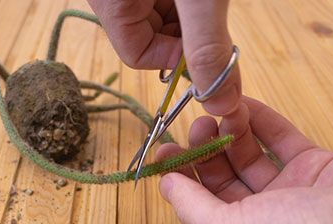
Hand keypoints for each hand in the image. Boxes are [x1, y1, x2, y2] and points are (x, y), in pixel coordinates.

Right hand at [87, 0, 241, 115]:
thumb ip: (208, 48)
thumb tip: (222, 104)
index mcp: (110, 3)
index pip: (138, 55)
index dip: (177, 59)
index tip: (204, 46)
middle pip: (152, 37)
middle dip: (187, 37)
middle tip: (210, 15)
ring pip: (164, 18)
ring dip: (192, 18)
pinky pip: (169, 1)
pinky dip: (189, 3)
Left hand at [156, 96, 332, 223]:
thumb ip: (194, 209)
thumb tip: (167, 186)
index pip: (198, 215)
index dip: (179, 183)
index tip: (165, 152)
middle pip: (222, 186)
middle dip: (203, 155)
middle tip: (195, 125)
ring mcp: (294, 198)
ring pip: (250, 161)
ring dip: (230, 135)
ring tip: (217, 110)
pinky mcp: (320, 170)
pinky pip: (282, 142)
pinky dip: (263, 123)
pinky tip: (245, 105)